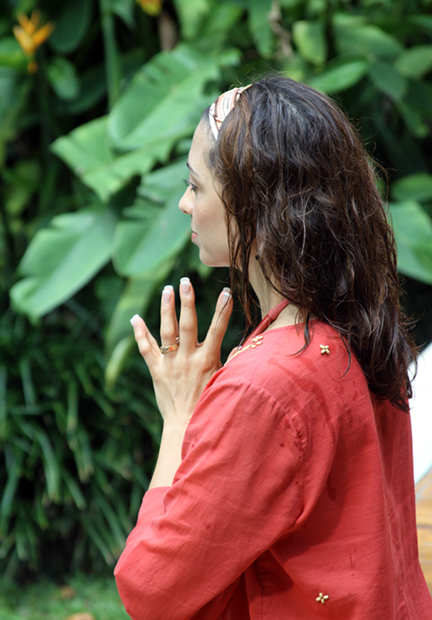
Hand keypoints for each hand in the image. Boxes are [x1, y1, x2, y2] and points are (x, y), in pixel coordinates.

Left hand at [130, 278, 232, 432]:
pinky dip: (140, 333)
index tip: (226, 293)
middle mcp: (187, 359)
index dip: (222, 310)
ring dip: (166, 308)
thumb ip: (232, 362)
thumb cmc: (208, 404)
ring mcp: (169, 364)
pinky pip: (146, 348)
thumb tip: (244, 347)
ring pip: (166, 331)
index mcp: (207, 361)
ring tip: (167, 289)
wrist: (184, 425)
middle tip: (185, 281)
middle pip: (187, 325)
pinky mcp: (156, 370)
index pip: (217, 330)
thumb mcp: (223, 382)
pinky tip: (136, 318)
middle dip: (187, 301)